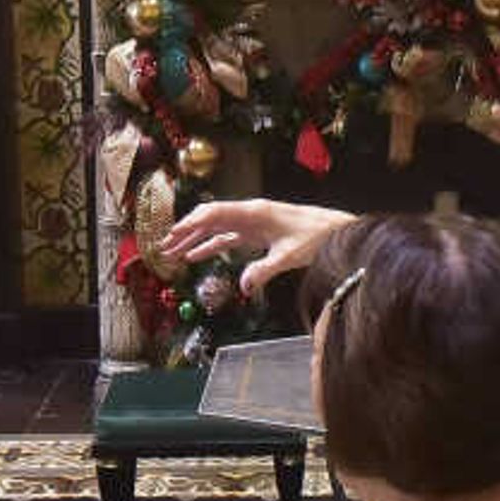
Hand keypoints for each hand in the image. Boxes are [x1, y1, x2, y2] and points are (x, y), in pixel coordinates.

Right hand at [155, 197, 346, 292]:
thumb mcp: (289, 256)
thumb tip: (243, 287)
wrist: (335, 230)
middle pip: (209, 220)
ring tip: (173, 253)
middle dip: (185, 232)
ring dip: (194, 240)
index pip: (214, 214)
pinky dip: (210, 246)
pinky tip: (196, 256)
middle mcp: (249, 214)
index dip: (191, 224)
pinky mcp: (256, 233)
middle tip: (164, 246)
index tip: (172, 235)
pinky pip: (227, 238)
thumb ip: (264, 271)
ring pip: (215, 230)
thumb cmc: (316, 237)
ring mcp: (251, 223)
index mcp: (254, 212)